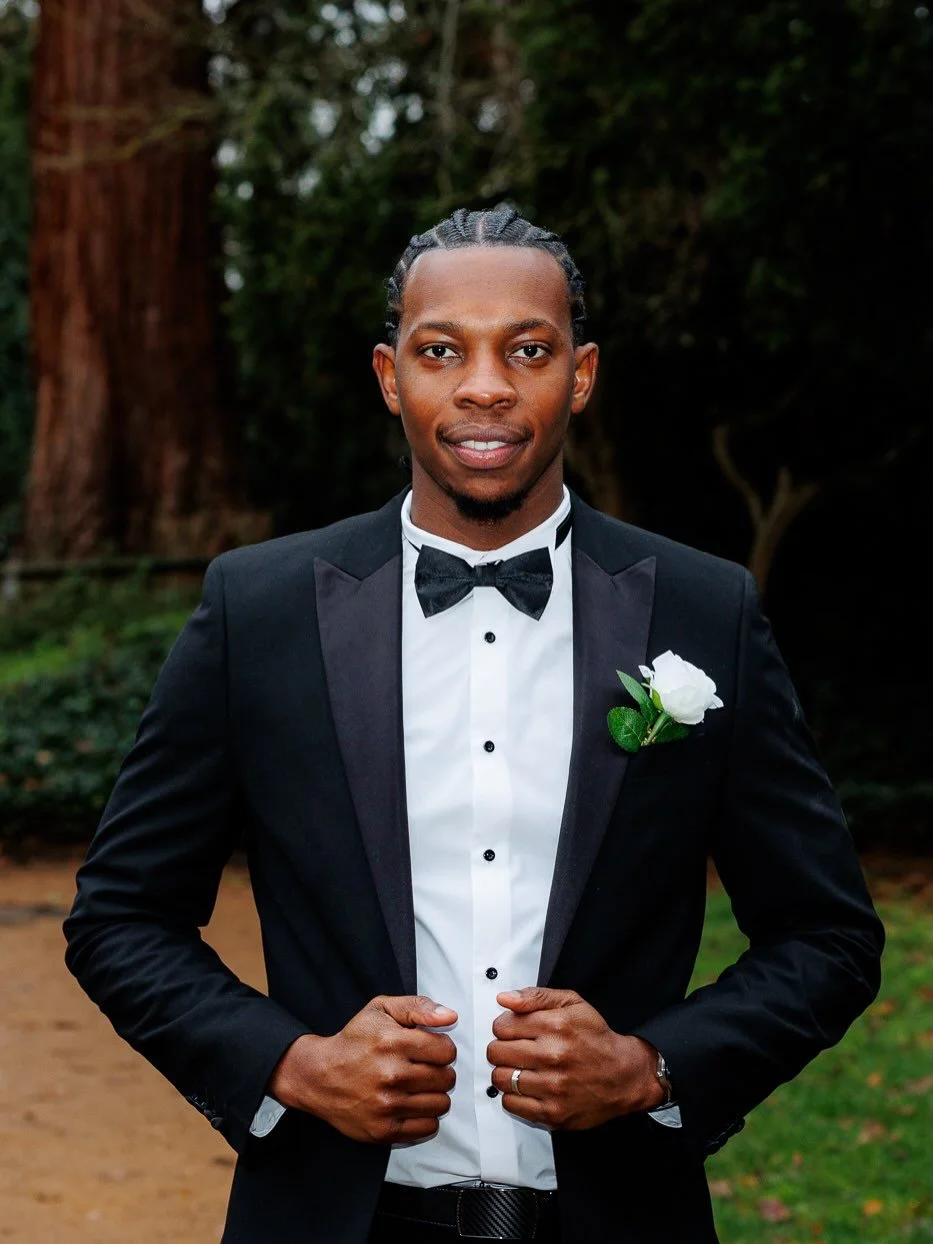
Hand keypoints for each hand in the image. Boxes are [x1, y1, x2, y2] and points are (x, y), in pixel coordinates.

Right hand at [267, 994, 457, 1144]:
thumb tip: (450, 1016)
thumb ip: (418, 1007)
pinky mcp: (383, 1130)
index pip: (447, 1051)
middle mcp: (392, 1075)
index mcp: (394, 1042)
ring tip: (418, 1086)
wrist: (318, 1076)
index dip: (442, 1048)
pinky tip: (411, 1104)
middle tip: (423, 1068)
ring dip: (434, 1094)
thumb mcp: (381, 1009)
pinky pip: (428, 1127)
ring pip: (441, 1104)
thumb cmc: (353, 1041)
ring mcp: (387, 1106)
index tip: (430, 1050)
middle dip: (440, 1071)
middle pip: (446, 1078)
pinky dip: (425, 1117)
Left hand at [487, 987, 664, 1130]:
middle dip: (501, 1049)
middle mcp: (552, 1055)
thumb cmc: (597, 1040)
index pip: (502, 1026)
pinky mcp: (552, 1112)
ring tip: (520, 1069)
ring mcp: (552, 1086)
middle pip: (496, 1052)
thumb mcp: (572, 1003)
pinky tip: (527, 1087)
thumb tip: (504, 999)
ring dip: (505, 1073)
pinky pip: (511, 1103)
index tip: (512, 1031)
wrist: (625, 1076)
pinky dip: (513, 1095)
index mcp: (555, 1025)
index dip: (503, 1027)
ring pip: (500, 1079)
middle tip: (514, 1050)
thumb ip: (535, 996)